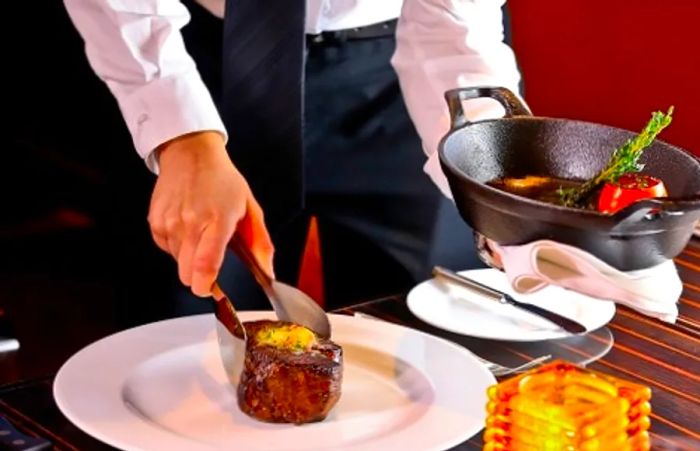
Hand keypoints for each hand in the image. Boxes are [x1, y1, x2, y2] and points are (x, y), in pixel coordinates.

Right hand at [148, 131, 273, 296]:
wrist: (191, 155)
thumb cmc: (222, 180)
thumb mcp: (250, 209)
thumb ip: (260, 244)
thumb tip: (268, 273)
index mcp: (217, 220)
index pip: (206, 264)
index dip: (208, 285)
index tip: (214, 290)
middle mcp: (190, 223)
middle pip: (187, 274)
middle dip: (199, 277)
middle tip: (211, 262)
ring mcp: (169, 222)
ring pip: (176, 263)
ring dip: (188, 258)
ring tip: (200, 234)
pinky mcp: (155, 222)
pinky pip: (166, 249)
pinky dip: (177, 246)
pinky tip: (187, 228)